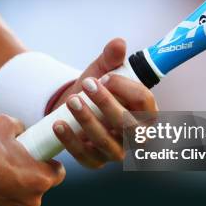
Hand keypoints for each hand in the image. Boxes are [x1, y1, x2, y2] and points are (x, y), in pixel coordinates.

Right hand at [0, 115, 64, 205]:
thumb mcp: (4, 124)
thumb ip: (22, 129)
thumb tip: (25, 134)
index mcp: (38, 179)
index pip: (57, 174)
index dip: (47, 165)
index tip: (35, 160)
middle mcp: (29, 202)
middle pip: (35, 191)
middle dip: (25, 180)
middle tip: (5, 165)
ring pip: (15, 204)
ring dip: (7, 195)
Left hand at [51, 38, 157, 168]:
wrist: (73, 107)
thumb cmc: (96, 89)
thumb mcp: (103, 70)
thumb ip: (112, 58)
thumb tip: (118, 43)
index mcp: (146, 112)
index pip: (145, 102)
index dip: (126, 88)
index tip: (105, 77)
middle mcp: (136, 136)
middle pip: (127, 124)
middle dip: (106, 103)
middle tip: (87, 84)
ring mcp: (116, 152)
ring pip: (105, 141)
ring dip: (88, 121)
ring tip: (72, 101)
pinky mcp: (95, 162)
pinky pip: (84, 156)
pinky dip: (70, 141)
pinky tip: (58, 125)